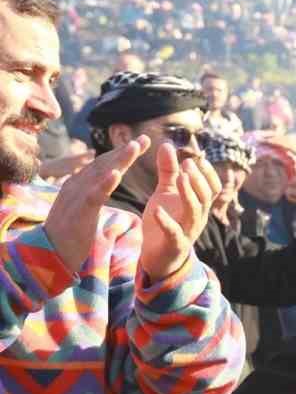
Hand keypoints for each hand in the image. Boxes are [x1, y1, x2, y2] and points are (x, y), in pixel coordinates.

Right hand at [43, 137, 149, 273]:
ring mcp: (77, 196)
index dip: (121, 153)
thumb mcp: (82, 208)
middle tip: (145, 139)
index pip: (103, 165)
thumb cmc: (69, 234)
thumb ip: (91, 194)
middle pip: (104, 164)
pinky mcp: (80, 210)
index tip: (140, 143)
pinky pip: (94, 194)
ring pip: (101, 174)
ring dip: (119, 159)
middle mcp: (77, 185)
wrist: (52, 254)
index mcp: (79, 185)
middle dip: (125, 150)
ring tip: (136, 146)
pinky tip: (117, 173)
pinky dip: (106, 182)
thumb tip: (102, 182)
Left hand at [139, 143, 218, 280]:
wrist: (157, 256)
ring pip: (195, 211)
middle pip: (206, 197)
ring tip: (179, 178)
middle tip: (187, 164)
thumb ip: (168, 171)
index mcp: (198, 206)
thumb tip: (167, 144)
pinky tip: (157, 209)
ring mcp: (188, 232)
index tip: (199, 158)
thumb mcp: (165, 193)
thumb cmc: (164, 222)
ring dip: (189, 194)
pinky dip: (166, 221)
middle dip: (198, 180)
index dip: (208, 174)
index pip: (212, 188)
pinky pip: (174, 232)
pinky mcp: (174, 244)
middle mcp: (197, 218)